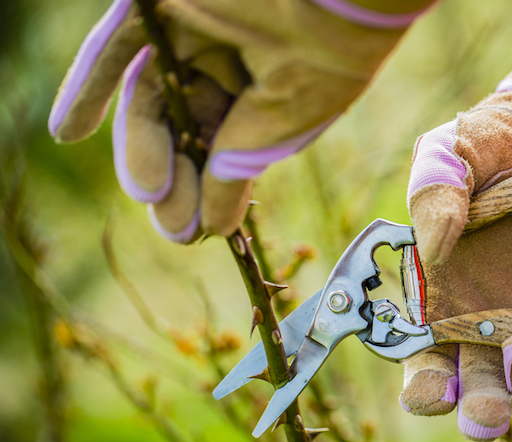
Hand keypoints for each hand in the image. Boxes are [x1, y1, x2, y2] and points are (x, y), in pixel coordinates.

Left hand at [49, 0, 433, 241]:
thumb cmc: (324, 58)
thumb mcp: (280, 126)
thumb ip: (237, 170)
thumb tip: (214, 228)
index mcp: (263, 93)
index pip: (222, 147)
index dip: (206, 189)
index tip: (194, 231)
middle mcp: (226, 64)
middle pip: (182, 127)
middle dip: (176, 177)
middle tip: (172, 221)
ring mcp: (192, 35)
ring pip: (150, 98)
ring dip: (140, 148)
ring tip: (147, 192)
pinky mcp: (162, 8)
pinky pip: (116, 48)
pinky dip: (88, 88)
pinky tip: (68, 134)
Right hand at [398, 60, 511, 441]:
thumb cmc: (490, 145)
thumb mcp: (450, 152)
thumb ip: (434, 190)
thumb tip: (434, 248)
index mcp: (436, 296)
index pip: (423, 359)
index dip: (424, 385)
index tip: (431, 393)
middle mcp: (482, 318)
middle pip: (476, 384)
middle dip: (479, 408)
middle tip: (482, 417)